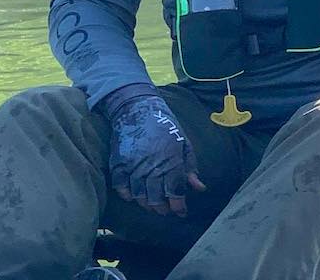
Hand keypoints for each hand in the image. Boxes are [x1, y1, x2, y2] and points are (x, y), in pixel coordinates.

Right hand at [99, 84, 204, 216]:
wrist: (137, 108)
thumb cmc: (165, 125)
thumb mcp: (183, 142)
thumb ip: (190, 166)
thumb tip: (200, 188)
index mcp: (171, 159)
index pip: (175, 190)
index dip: (179, 205)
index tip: (181, 212)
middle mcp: (152, 165)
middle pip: (156, 197)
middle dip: (163, 208)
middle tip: (166, 211)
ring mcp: (134, 164)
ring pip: (139, 194)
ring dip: (146, 203)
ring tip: (152, 205)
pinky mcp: (119, 162)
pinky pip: (120, 185)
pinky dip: (126, 194)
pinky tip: (132, 196)